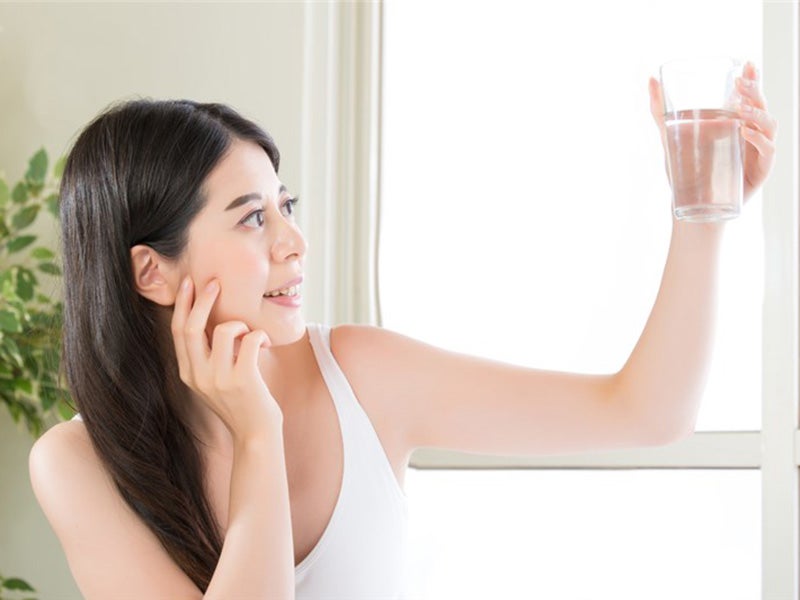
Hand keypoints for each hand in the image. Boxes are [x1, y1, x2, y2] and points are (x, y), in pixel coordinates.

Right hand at [171, 277, 281, 438]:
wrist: (255, 435)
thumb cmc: (240, 403)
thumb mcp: (214, 380)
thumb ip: (209, 356)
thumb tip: (214, 321)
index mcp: (188, 373)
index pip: (178, 331)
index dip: (183, 304)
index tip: (189, 283)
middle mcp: (198, 375)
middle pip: (192, 327)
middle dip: (202, 299)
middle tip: (215, 282)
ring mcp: (219, 379)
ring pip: (225, 330)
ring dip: (241, 323)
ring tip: (251, 335)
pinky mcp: (242, 380)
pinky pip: (250, 341)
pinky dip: (259, 335)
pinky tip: (265, 344)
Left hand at [648, 61, 776, 203]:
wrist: (693, 208)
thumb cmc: (686, 173)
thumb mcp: (671, 138)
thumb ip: (660, 111)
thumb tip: (650, 80)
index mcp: (736, 123)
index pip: (749, 95)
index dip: (752, 78)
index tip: (746, 62)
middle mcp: (751, 134)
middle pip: (761, 106)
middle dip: (754, 91)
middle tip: (740, 83)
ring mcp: (757, 152)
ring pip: (768, 126)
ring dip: (758, 114)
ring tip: (741, 108)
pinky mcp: (760, 171)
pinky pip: (767, 152)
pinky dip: (759, 140)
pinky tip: (746, 132)